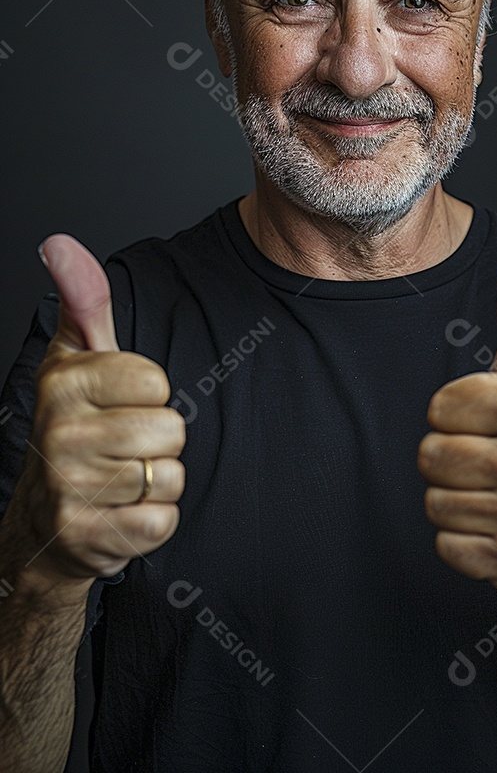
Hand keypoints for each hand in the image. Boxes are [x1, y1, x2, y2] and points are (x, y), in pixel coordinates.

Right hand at [14, 234, 184, 581]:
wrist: (43, 524)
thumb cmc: (73, 429)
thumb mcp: (76, 359)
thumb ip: (83, 300)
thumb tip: (60, 243)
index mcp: (63, 383)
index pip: (156, 380)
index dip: (149, 393)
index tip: (119, 403)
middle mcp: (59, 433)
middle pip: (171, 429)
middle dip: (160, 441)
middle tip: (124, 447)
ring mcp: (70, 488)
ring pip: (170, 475)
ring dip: (158, 482)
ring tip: (122, 479)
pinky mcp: (89, 536)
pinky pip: (163, 520)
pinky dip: (154, 521)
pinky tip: (123, 513)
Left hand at [418, 241, 496, 589]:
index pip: (438, 408)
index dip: (456, 413)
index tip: (489, 420)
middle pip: (429, 456)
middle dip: (451, 456)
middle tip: (490, 458)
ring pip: (434, 502)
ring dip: (456, 499)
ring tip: (492, 491)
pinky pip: (445, 546)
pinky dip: (464, 541)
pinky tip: (494, 526)